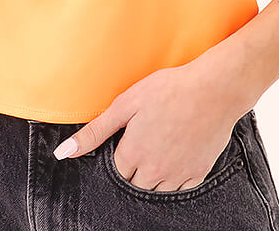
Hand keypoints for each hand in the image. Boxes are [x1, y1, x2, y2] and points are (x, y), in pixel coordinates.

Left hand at [52, 47, 251, 191]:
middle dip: (135, 165)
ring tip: (162, 142)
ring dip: (154, 173)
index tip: (130, 134)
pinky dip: (176, 175)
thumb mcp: (126, 104)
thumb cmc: (169, 89)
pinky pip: (180, 187)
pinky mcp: (198, 174)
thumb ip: (95, 131)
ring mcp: (178, 176)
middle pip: (135, 182)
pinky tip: (179, 150)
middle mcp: (154, 172)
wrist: (214, 89)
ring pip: (156, 189)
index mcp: (132, 155)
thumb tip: (64, 152)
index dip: (120, 151)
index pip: (116, 170)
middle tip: (146, 136)